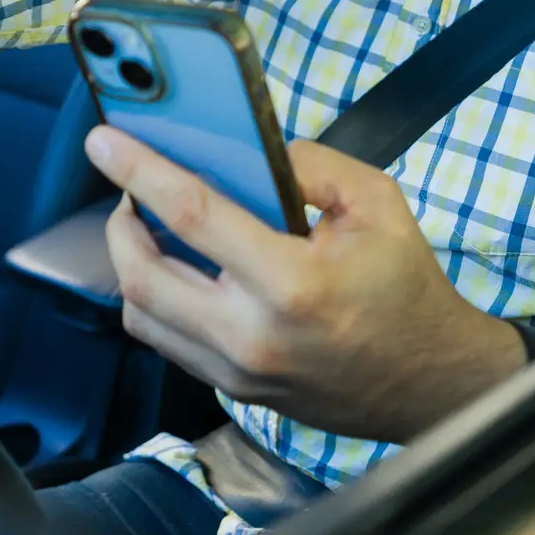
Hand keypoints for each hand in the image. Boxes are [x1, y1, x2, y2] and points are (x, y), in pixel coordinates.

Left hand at [87, 127, 525, 444]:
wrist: (430, 380)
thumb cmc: (406, 288)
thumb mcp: (377, 202)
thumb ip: (309, 164)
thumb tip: (247, 149)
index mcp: (291, 282)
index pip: (191, 215)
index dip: (139, 171)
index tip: (104, 143)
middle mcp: (253, 335)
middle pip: (141, 275)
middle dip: (119, 222)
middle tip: (129, 191)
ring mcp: (239, 372)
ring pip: (141, 316)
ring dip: (131, 264)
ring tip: (149, 228)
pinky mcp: (235, 391)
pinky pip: (168, 342)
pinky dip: (158, 299)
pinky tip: (180, 270)